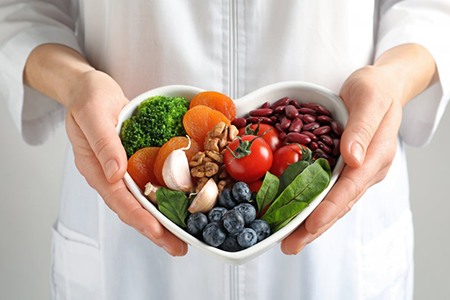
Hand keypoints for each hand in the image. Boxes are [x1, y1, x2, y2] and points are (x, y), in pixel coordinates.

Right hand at [64, 70, 186, 255]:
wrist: (89, 87)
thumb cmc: (88, 97)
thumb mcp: (93, 113)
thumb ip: (103, 143)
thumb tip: (116, 174)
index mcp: (95, 168)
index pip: (118, 199)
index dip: (139, 217)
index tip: (157, 232)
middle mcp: (110, 175)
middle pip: (132, 208)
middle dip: (155, 230)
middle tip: (178, 247)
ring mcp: (122, 171)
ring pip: (142, 201)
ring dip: (162, 219)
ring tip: (183, 236)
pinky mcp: (134, 162)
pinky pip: (149, 184)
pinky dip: (164, 197)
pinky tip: (181, 204)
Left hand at [281, 65, 402, 253]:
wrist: (382, 86)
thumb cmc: (375, 89)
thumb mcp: (369, 99)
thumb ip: (362, 128)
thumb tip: (353, 158)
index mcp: (375, 156)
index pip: (350, 188)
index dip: (330, 208)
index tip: (311, 225)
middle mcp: (366, 169)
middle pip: (340, 204)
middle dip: (315, 227)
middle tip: (289, 246)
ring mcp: (356, 170)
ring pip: (333, 202)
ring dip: (311, 222)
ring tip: (288, 240)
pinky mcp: (345, 167)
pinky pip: (328, 191)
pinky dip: (312, 205)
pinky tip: (295, 214)